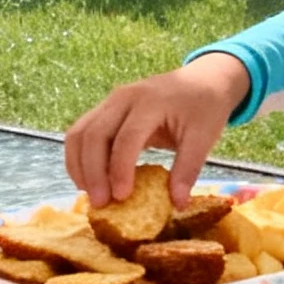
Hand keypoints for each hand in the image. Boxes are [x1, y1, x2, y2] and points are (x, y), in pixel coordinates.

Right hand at [64, 53, 251, 210]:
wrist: (203, 79)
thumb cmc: (205, 107)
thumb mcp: (204, 137)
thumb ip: (188, 169)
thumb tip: (177, 204)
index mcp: (151, 102)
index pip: (127, 137)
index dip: (120, 169)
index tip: (122, 197)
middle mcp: (124, 98)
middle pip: (94, 135)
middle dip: (93, 172)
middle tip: (101, 203)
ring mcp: (110, 101)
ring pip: (79, 133)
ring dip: (79, 166)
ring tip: (90, 195)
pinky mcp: (105, 109)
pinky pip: (82, 132)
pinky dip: (79, 157)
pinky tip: (89, 180)